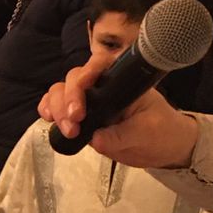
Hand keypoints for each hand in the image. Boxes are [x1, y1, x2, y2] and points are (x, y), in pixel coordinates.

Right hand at [39, 67, 198, 170]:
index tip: (83, 89)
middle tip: (75, 121)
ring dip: (56, 107)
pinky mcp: (82, 118)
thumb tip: (95, 139)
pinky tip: (48, 119)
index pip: (100, 65)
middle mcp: (102, 85)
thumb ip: (121, 135)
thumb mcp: (146, 133)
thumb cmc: (161, 132)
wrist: (164, 148)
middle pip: (74, 79)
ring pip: (61, 92)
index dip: (87, 73)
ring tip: (67, 129)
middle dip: (68, 98)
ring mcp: (90, 101)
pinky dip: (49, 110)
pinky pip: (58, 109)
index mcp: (122, 80)